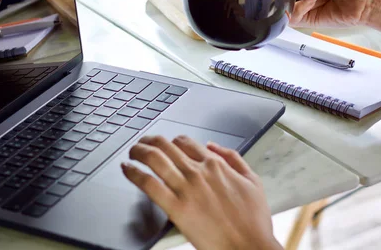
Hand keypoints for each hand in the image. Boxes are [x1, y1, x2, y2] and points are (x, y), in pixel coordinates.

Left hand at [122, 135, 281, 249]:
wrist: (249, 246)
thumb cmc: (253, 220)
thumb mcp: (252, 180)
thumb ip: (232, 158)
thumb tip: (212, 146)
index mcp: (216, 165)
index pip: (185, 142)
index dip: (171, 141)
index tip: (164, 144)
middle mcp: (199, 172)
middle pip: (166, 146)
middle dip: (150, 141)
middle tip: (142, 143)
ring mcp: (186, 189)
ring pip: (155, 159)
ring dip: (139, 151)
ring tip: (132, 153)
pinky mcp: (176, 208)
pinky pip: (149, 184)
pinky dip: (134, 173)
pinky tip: (127, 170)